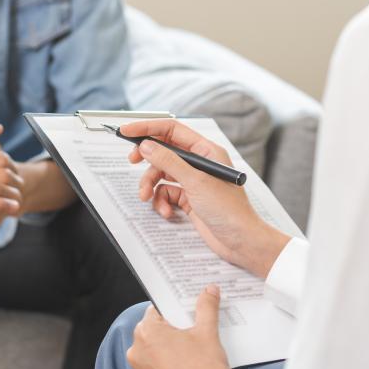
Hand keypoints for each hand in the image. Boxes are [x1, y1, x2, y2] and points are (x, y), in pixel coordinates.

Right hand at [122, 120, 289, 277]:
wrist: (240, 241)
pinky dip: (161, 201)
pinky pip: (166, 193)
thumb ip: (169, 161)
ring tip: (146, 196)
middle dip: (147, 158)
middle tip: (131, 160)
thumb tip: (147, 146)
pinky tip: (167, 212)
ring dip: (150, 184)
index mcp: (206, 150)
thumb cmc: (229, 209)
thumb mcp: (195, 181)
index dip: (148, 128)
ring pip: (161, 174)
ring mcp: (193, 181)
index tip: (127, 130)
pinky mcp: (189, 199)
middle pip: (164, 151)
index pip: (172, 130)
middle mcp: (199, 163)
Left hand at [127, 285, 233, 368]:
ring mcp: (141, 367)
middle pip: (156, 326)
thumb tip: (209, 290)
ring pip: (156, 344)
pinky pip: (156, 360)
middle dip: (174, 324)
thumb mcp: (207, 334)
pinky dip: (169, 356)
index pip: (157, 309)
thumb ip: (206, 308)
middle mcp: (138, 349)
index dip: (174, 306)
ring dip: (172, 341)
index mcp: (147, 332)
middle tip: (194, 324)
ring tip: (193, 342)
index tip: (187, 306)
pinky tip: (188, 357)